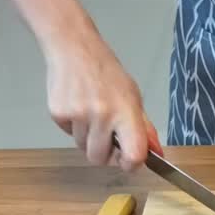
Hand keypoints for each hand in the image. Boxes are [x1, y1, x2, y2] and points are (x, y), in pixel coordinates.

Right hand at [45, 32, 161, 170]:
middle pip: (99, 159)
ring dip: (87, 138)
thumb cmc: (107, 73)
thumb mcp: (133, 97)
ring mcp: (78, 115)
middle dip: (104, 153)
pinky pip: (68, 134)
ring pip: (82, 147)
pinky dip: (73, 127)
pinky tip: (77, 106)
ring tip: (90, 113)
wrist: (75, 49)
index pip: (133, 155)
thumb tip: (157, 154)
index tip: (128, 161)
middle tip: (106, 136)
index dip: (130, 165)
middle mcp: (102, 115)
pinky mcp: (58, 113)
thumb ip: (144, 128)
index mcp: (126, 112)